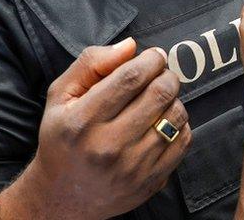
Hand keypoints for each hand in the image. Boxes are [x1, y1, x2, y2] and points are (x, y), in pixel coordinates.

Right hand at [24, 39, 189, 216]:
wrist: (62, 196)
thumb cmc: (62, 139)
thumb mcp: (60, 96)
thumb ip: (91, 63)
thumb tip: (131, 46)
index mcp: (82, 121)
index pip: (131, 77)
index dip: (151, 59)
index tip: (154, 56)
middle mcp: (108, 146)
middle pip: (159, 93)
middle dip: (166, 75)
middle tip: (159, 74)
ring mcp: (133, 167)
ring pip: (176, 115)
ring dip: (173, 99)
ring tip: (159, 99)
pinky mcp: (151, 181)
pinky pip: (183, 140)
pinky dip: (180, 124)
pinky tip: (163, 121)